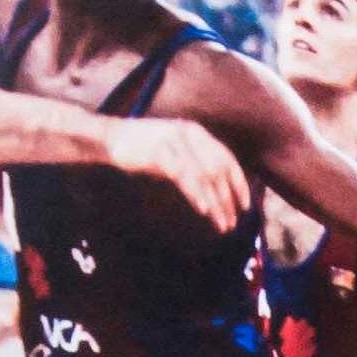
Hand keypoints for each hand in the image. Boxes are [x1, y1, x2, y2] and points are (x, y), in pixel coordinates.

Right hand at [116, 115, 247, 224]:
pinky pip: (185, 177)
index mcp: (197, 133)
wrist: (111, 138)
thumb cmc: (144, 149)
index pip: (227, 159)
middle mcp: (190, 134)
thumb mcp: (175, 153)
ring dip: (216, 203)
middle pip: (219, 171)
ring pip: (205, 176)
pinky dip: (197, 194)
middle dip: (229, 199)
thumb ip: (195, 164)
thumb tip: (218, 191)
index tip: (245, 206)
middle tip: (233, 222)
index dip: (239, 184)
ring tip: (222, 224)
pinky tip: (204, 210)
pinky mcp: (160, 153)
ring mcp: (175, 142)